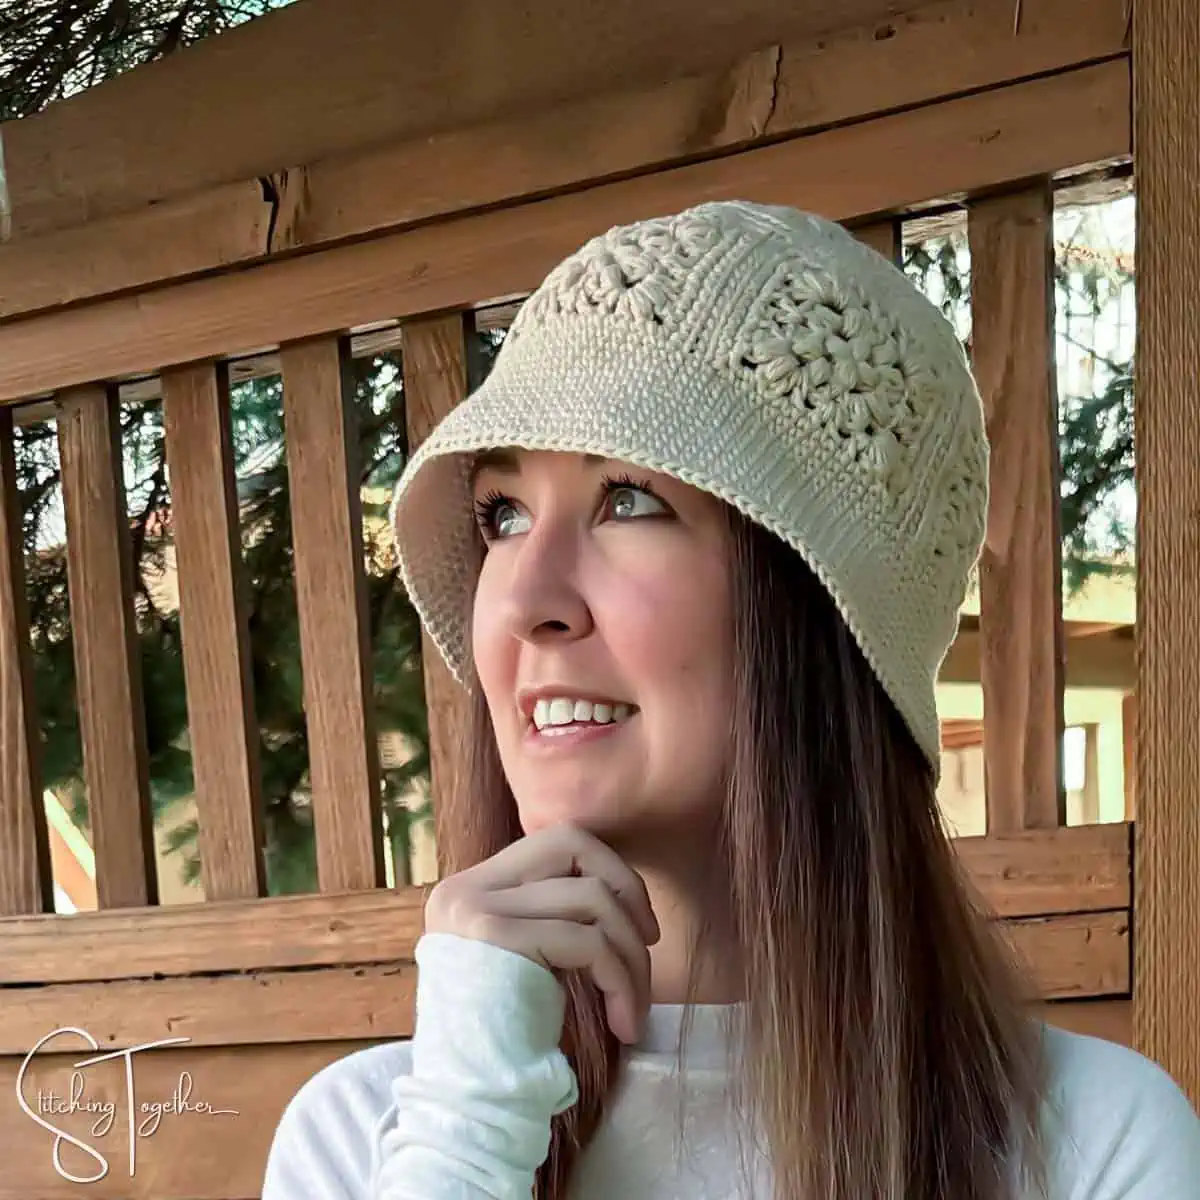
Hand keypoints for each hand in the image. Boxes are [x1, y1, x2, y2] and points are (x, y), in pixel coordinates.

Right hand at [423, 823, 659, 1043]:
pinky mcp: (495, 939)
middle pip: (571, 842)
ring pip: (591, 898)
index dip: (608, 869)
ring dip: (631, 956)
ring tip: (634, 1009)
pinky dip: (621, 981)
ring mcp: (476, 910)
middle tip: (649, 945)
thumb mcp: (523, 959)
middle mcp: (466, 889)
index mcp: (469, 888)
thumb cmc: (506, 1040)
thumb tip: (622, 889)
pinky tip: (625, 1023)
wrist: (465, 1102)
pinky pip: (586, 942)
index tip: (638, 922)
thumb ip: (548, 915)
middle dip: (626, 888)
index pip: (556, 841)